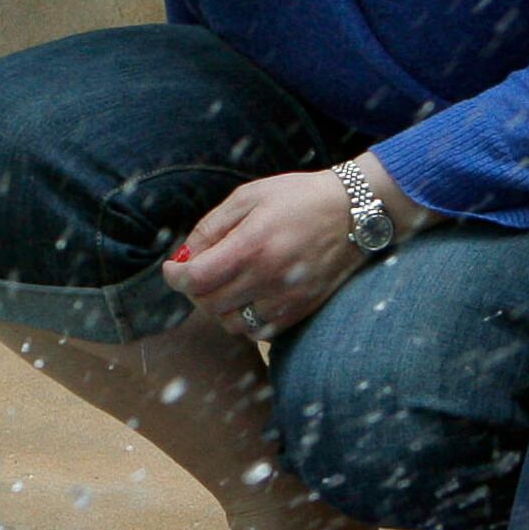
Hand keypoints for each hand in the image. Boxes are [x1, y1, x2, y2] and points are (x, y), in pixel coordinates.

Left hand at [162, 169, 365, 335]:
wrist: (354, 213)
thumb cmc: (298, 198)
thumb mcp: (249, 196)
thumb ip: (212, 226)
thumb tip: (185, 255)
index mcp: (251, 246)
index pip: (197, 279)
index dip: (176, 277)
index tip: (173, 268)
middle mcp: (268, 279)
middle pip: (209, 304)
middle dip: (195, 289)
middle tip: (200, 272)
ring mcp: (286, 300)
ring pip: (231, 324)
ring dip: (219, 308)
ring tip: (226, 284)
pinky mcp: (300, 312)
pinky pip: (258, 333)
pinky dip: (245, 320)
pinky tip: (249, 297)